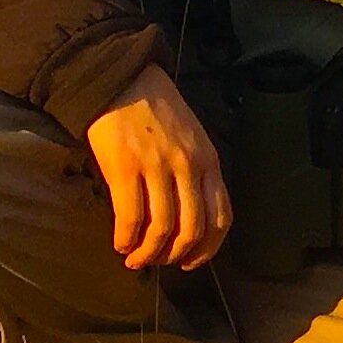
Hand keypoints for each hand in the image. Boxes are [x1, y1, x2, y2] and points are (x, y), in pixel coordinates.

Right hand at [88, 65, 232, 271]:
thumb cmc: (157, 112)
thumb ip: (196, 173)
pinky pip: (131, 217)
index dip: (209, 248)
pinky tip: (121, 244)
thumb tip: (188, 217)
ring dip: (148, 253)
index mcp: (209, 161)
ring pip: (162, 228)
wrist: (123, 80)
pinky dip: (126, 238)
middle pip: (192, 229)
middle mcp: (188, 167)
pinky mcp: (125, 169)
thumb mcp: (192, 139)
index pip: (221, 216)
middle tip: (159, 262)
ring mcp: (157, 168)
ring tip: (135, 259)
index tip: (192, 261)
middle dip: (176, 255)